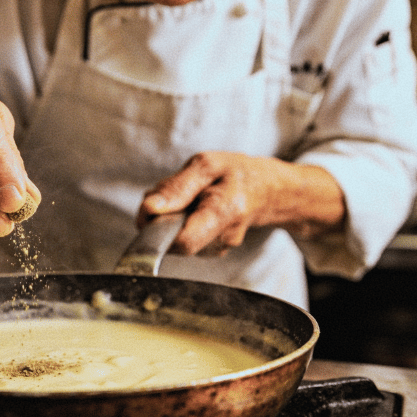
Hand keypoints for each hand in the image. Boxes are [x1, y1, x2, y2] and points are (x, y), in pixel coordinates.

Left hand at [136, 152, 344, 256]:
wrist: (268, 191)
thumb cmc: (236, 173)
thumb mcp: (206, 165)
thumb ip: (176, 187)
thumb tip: (149, 208)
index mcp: (224, 211)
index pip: (183, 242)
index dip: (158, 230)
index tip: (153, 210)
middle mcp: (223, 238)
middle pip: (173, 241)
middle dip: (162, 218)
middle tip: (176, 194)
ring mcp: (218, 248)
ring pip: (175, 240)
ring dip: (171, 219)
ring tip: (190, 199)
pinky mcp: (211, 251)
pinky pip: (182, 239)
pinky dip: (180, 224)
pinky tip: (195, 210)